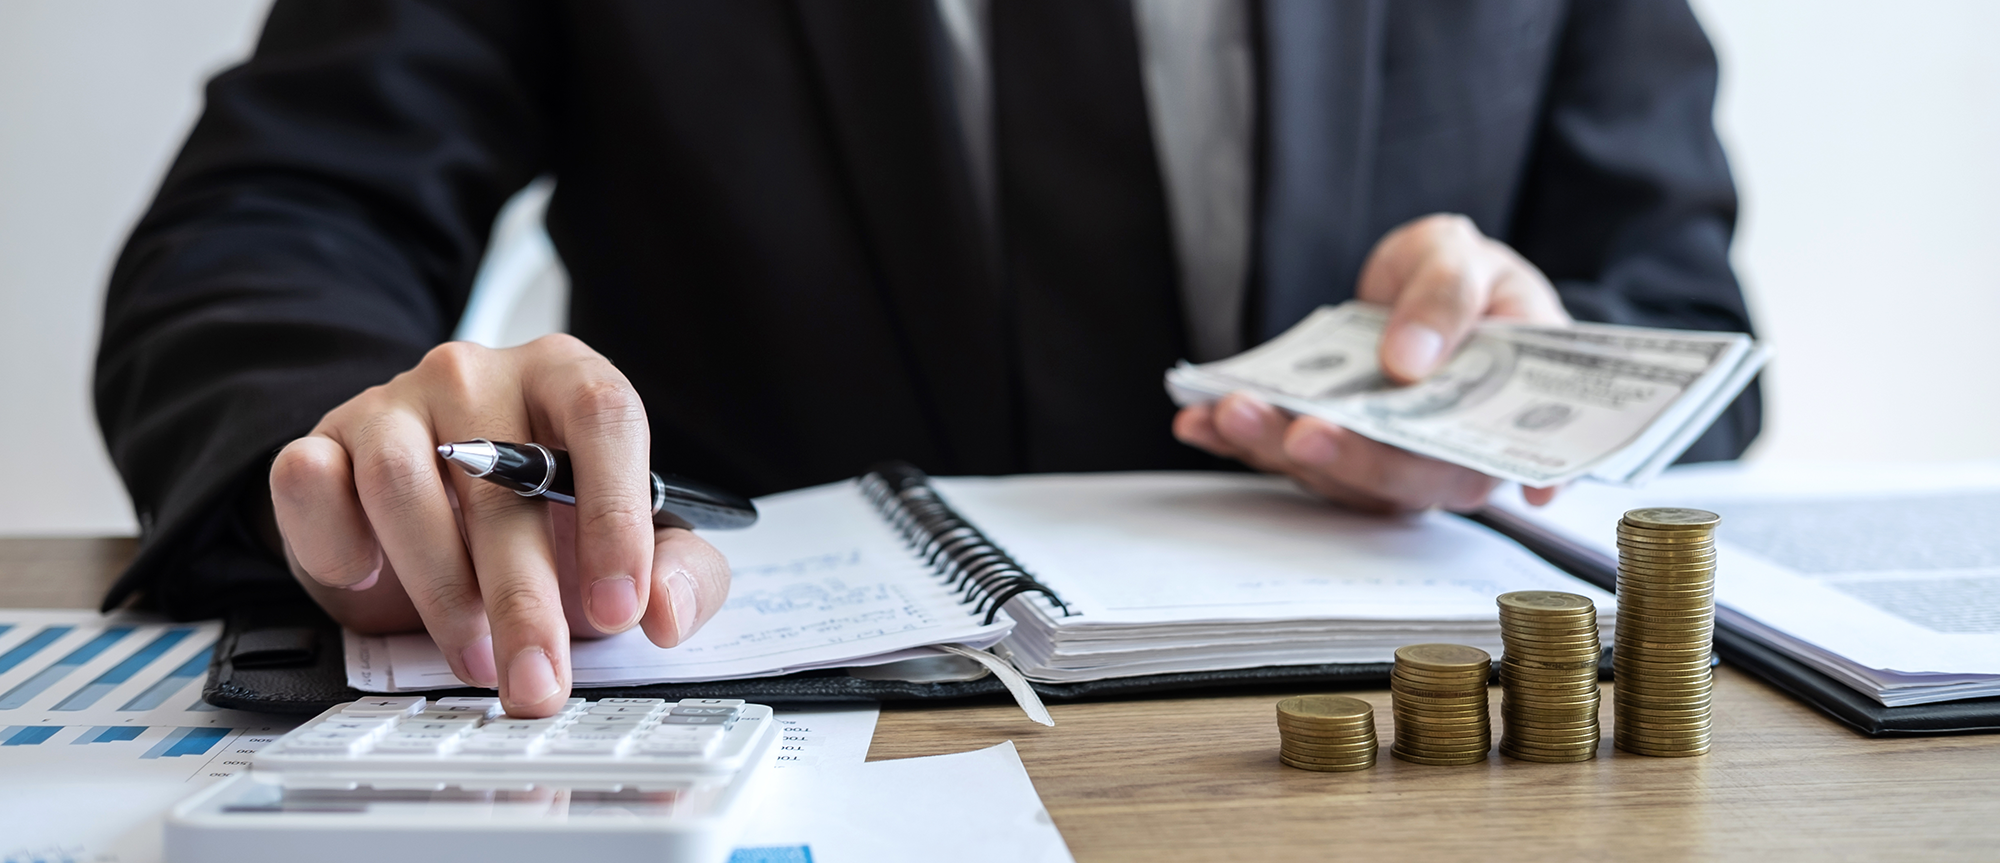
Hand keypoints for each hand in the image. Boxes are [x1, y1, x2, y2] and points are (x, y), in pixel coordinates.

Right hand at [266, 335, 731, 716]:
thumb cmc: (545, 523)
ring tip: (473, 656)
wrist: (431, 519)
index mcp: (566, 378)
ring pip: (402, 483)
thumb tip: (667, 612)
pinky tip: (366, 581)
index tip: (620, 608)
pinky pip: (310, 480)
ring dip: (440, 588)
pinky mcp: (322, 442)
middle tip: (538, 679)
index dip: (615, 513)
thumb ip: (680, 574)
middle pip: (503, 477)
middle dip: (524, 599)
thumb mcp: (632, 550)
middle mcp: (477, 376)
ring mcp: (392, 403)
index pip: (603, 415)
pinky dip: (334, 541)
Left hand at [1174, 214, 1568, 511]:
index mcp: (1497, 423)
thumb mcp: (1469, 262)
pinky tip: (1197, 419)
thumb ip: (1448, 299)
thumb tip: (1408, 359)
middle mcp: (1441, 458)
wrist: (1432, 282)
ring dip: (1276, 449)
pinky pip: (1285, 453)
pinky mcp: (1333, 445)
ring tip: (1229, 411)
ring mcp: (1382, 458)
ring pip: (1331, 474)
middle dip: (1340, 458)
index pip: (1470, 462)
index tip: (1380, 457)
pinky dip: (1237, 440)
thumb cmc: (1471, 281)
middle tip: (1296, 431)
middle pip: (1393, 482)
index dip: (1430, 472)